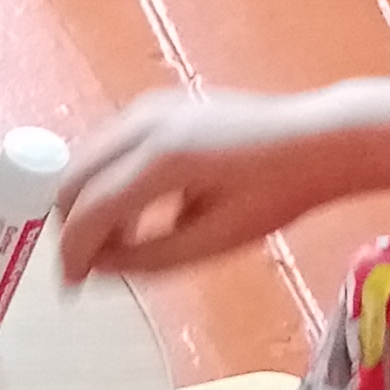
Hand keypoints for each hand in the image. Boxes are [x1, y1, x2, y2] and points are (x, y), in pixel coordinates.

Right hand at [57, 87, 340, 279]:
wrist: (319, 140)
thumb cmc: (275, 194)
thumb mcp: (211, 242)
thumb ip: (147, 259)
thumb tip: (99, 266)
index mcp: (162, 159)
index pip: (90, 209)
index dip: (73, 253)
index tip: (70, 285)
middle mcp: (146, 125)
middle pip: (73, 179)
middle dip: (72, 227)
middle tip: (89, 264)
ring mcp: (150, 107)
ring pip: (86, 160)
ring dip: (90, 202)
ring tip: (118, 240)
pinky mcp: (159, 104)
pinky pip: (110, 146)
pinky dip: (108, 179)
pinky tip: (136, 209)